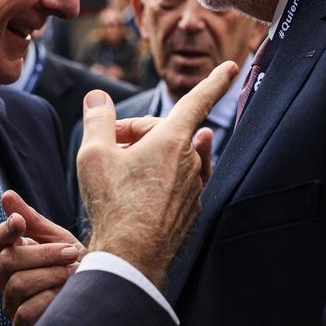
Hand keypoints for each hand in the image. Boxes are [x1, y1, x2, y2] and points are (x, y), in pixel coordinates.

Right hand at [0, 190, 83, 325]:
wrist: (96, 291)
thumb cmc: (74, 263)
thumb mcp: (57, 238)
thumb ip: (31, 218)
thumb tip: (6, 195)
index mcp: (14, 253)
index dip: (6, 229)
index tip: (20, 222)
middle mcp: (6, 279)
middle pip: (8, 260)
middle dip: (44, 254)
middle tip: (71, 253)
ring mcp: (11, 303)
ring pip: (18, 285)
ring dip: (52, 276)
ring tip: (73, 273)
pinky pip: (25, 312)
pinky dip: (49, 300)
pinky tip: (65, 295)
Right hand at [77, 60, 237, 287]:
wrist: (131, 259)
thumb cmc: (113, 204)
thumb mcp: (94, 154)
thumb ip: (98, 120)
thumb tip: (97, 98)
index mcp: (172, 140)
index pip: (196, 101)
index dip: (214, 81)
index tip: (231, 67)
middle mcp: (190, 161)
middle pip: (164, 132)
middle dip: (136, 133)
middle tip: (106, 149)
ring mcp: (193, 188)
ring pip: (170, 159)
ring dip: (146, 158)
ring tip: (119, 172)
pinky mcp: (190, 210)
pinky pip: (175, 184)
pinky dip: (156, 181)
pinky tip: (136, 193)